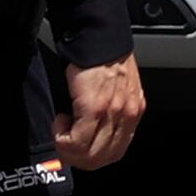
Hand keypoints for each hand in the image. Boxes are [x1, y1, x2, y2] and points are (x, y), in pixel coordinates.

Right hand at [56, 56, 144, 172]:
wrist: (99, 36)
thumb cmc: (105, 58)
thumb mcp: (117, 90)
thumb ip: (111, 113)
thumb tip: (92, 134)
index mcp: (133, 112)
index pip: (115, 153)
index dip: (91, 157)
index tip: (78, 145)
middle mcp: (127, 115)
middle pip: (101, 159)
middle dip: (77, 158)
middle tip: (65, 142)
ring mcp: (112, 113)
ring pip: (88, 155)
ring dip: (68, 148)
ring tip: (63, 128)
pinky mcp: (94, 107)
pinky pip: (77, 141)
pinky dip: (63, 136)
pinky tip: (61, 120)